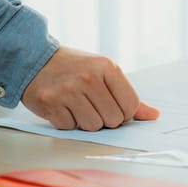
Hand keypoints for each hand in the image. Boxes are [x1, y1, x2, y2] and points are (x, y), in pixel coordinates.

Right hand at [21, 46, 159, 130]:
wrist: (34, 58)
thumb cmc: (74, 68)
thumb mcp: (103, 73)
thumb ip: (127, 95)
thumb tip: (154, 115)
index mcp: (107, 67)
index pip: (131, 106)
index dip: (124, 113)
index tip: (112, 105)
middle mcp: (89, 78)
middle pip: (113, 120)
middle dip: (105, 119)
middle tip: (91, 105)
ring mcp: (69, 91)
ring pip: (93, 126)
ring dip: (86, 122)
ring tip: (76, 106)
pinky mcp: (51, 104)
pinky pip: (70, 127)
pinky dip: (67, 122)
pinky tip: (62, 106)